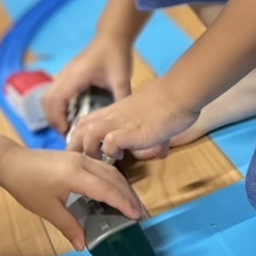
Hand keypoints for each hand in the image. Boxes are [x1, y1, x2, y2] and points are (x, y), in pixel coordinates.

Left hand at [0, 145, 146, 249]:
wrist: (12, 163)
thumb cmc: (26, 185)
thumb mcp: (47, 209)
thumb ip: (69, 226)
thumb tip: (83, 245)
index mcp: (74, 175)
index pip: (107, 189)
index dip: (123, 203)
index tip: (136, 217)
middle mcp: (81, 162)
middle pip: (114, 178)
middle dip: (129, 197)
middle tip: (141, 215)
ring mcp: (80, 157)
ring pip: (111, 171)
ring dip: (124, 188)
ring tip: (133, 206)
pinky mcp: (77, 157)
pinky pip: (103, 168)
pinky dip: (114, 181)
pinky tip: (116, 193)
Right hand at [43, 34, 132, 132]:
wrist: (113, 35)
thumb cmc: (116, 54)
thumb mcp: (122, 78)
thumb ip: (121, 98)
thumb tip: (123, 121)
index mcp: (75, 76)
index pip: (56, 100)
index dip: (58, 119)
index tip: (67, 133)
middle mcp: (65, 75)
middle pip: (47, 100)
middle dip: (53, 119)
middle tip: (66, 134)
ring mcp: (65, 74)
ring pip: (48, 96)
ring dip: (53, 113)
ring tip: (67, 127)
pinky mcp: (68, 74)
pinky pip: (55, 92)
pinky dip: (57, 106)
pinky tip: (71, 114)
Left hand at [67, 80, 200, 162]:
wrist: (179, 94)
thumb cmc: (170, 103)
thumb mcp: (152, 120)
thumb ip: (152, 135)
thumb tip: (160, 151)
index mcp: (114, 112)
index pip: (85, 122)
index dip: (79, 137)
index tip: (83, 152)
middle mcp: (113, 117)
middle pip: (80, 129)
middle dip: (76, 147)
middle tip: (85, 162)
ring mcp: (120, 123)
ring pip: (89, 135)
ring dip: (91, 150)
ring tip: (102, 160)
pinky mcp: (131, 131)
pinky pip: (110, 142)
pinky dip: (111, 152)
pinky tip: (122, 156)